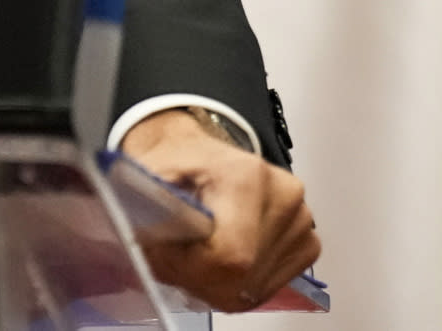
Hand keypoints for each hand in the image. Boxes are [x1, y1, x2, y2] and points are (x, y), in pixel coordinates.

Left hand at [121, 108, 319, 313]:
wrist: (204, 153)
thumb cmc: (179, 160)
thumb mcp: (150, 171)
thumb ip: (142, 204)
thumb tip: (135, 237)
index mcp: (247, 175)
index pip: (230, 254)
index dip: (188, 265)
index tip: (163, 251)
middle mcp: (285, 197)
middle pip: (239, 276)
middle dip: (195, 276)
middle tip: (172, 253)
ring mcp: (301, 223)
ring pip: (250, 288)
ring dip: (213, 282)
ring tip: (193, 251)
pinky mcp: (307, 244)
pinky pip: (264, 288)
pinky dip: (235, 284)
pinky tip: (218, 259)